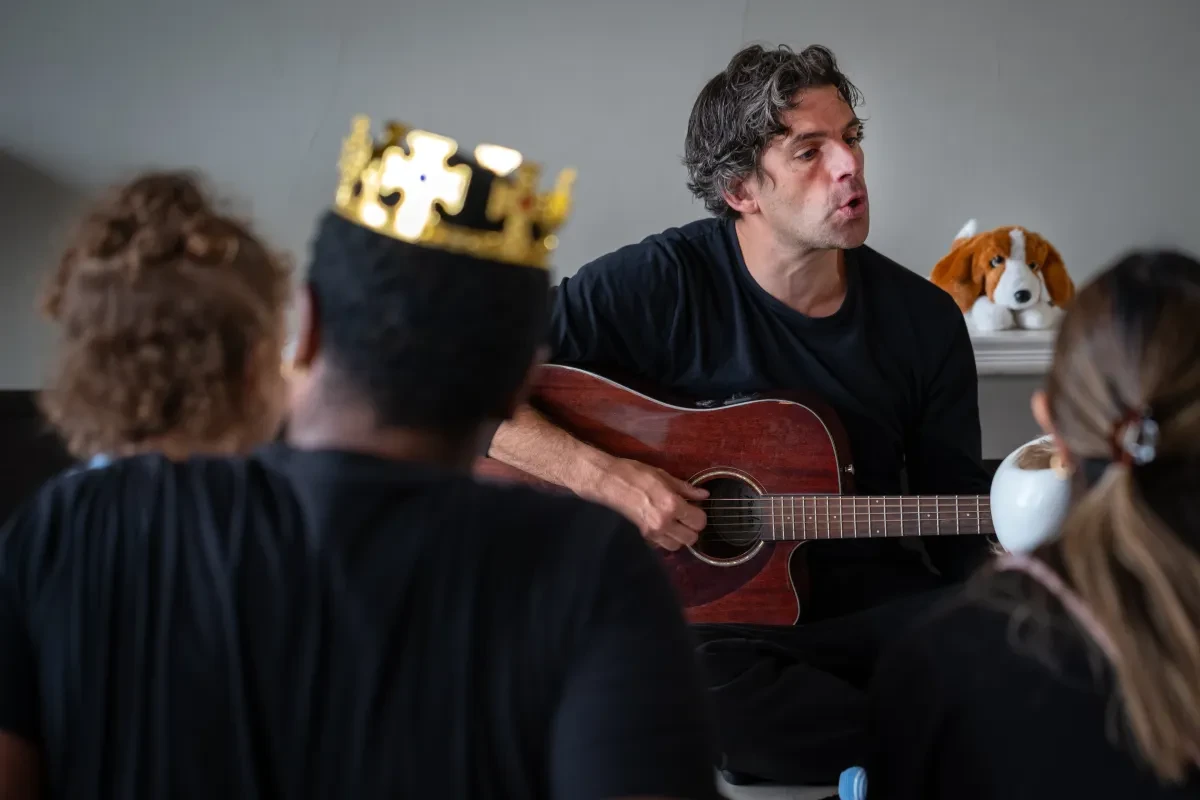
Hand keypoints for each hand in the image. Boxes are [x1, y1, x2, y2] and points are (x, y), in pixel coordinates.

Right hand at [583, 457, 708, 550]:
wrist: (610, 483)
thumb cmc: (636, 475)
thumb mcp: (664, 476)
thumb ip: (686, 488)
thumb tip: (704, 495)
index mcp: (672, 505)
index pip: (699, 521)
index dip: (700, 515)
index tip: (695, 508)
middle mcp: (664, 523)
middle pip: (691, 538)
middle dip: (692, 528)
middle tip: (687, 517)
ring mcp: (652, 533)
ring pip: (677, 546)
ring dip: (680, 537)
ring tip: (675, 524)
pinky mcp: (643, 537)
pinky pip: (662, 545)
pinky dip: (666, 539)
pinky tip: (662, 526)